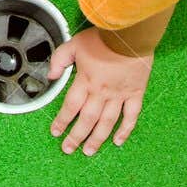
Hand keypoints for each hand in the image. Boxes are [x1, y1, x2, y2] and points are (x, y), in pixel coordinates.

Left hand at [47, 28, 153, 155]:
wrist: (130, 34)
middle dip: (76, 137)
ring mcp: (119, 95)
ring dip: (97, 139)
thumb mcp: (74, 44)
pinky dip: (125, 130)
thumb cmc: (104, 38)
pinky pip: (130, 116)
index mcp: (85, 81)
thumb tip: (51, 75)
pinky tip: (118, 141)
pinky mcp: (135, 94)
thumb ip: (60, 60)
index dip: (62, 121)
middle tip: (68, 149)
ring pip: (107, 123)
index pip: (70, 107)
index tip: (56, 132)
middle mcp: (101, 92)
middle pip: (86, 120)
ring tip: (89, 151)